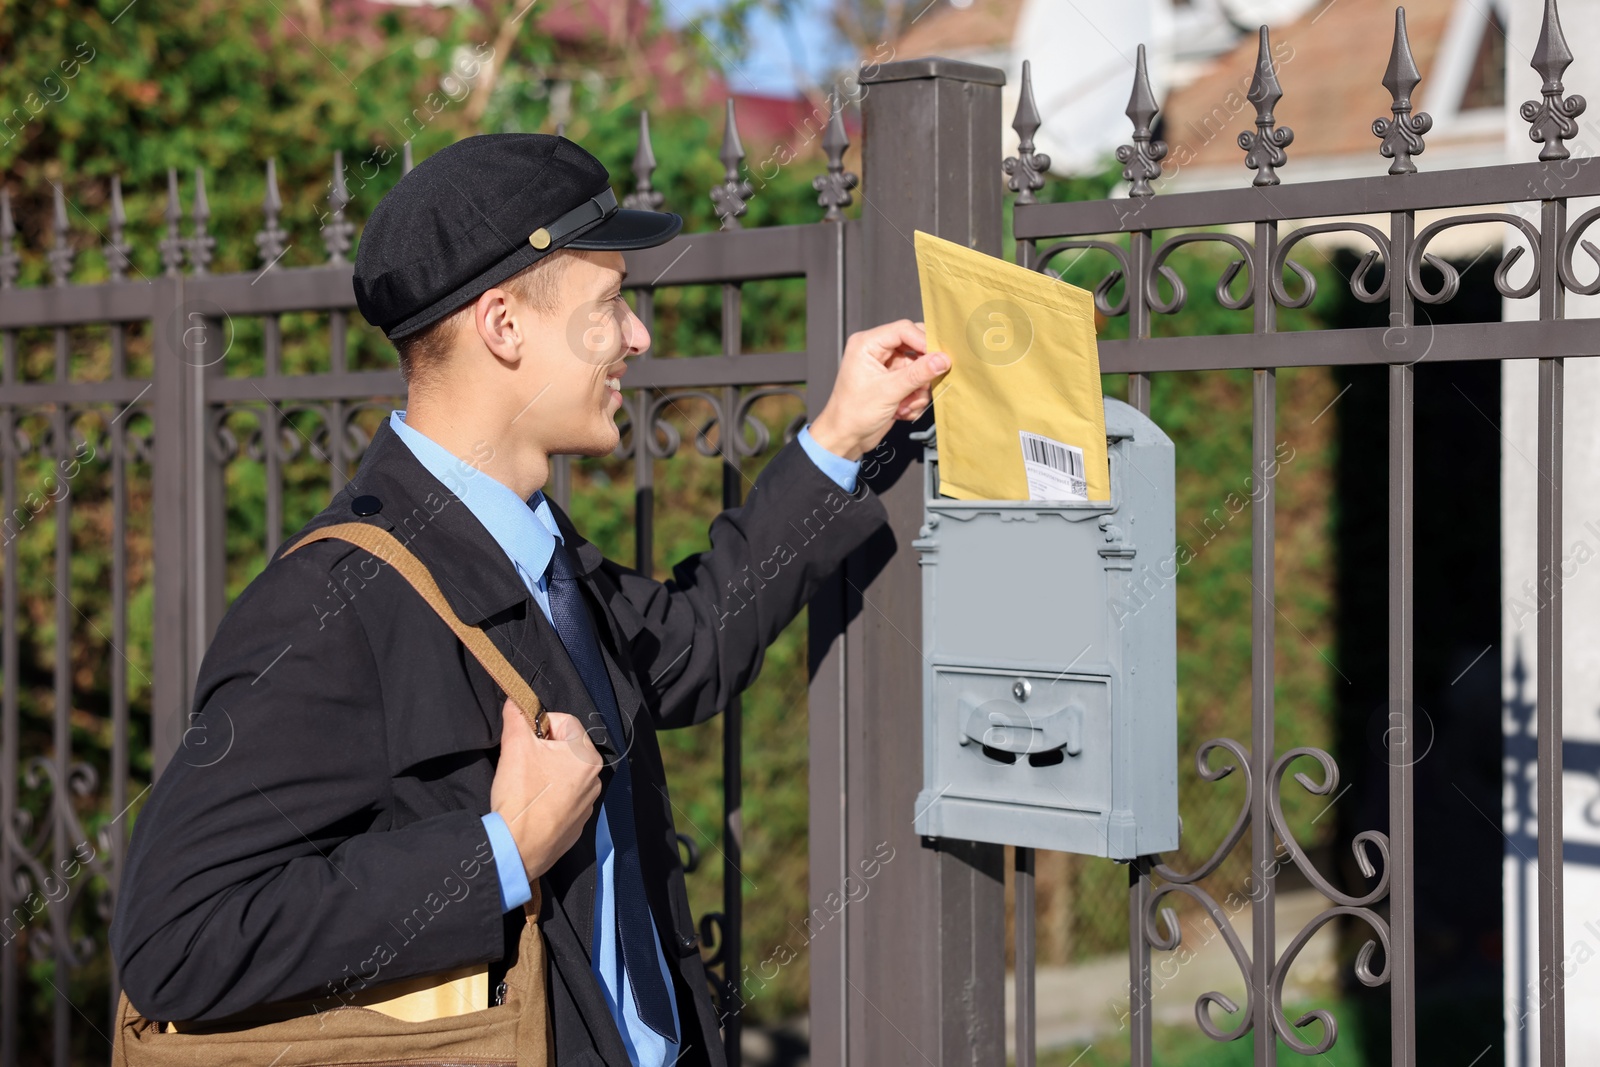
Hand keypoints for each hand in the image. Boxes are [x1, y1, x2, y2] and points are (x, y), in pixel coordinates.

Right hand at [490, 700, 601, 881]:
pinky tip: (533, 803)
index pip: (566, 721)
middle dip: (544, 748)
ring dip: (547, 771)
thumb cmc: (520, 794)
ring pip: (566, 772)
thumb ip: (517, 717)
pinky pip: (565, 796)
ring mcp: (588, 802)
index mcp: (586, 756)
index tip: (525, 739)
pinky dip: (550, 794)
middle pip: (567, 747)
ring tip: (527, 784)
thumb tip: (515, 701)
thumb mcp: (514, 746)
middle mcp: (595, 778)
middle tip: (523, 761)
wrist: (516, 848)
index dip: (541, 725)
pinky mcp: (578, 822)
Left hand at [808, 319, 949, 460]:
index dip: (924, 342)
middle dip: (923, 369)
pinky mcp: (894, 381)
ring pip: (920, 367)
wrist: (845, 438)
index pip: (904, 329)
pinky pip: (917, 382)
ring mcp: (887, 367)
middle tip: (925, 383)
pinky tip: (902, 410)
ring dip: (918, 389)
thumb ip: (918, 373)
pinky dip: (914, 398)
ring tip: (905, 404)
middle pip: (915, 346)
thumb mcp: (889, 392)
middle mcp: (877, 351)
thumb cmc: (852, 414)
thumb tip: (942, 359)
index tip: (940, 358)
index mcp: (867, 344)